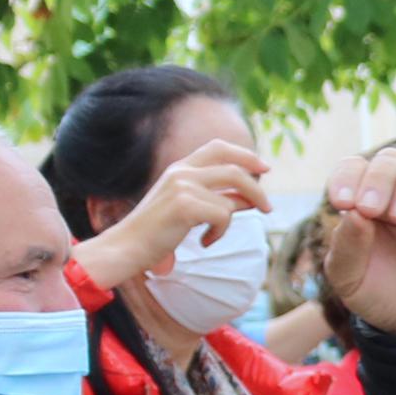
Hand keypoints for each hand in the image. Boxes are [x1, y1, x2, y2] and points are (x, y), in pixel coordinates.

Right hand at [76, 137, 271, 292]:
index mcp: (179, 167)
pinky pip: (223, 216)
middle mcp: (181, 171)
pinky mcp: (185, 205)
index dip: (244, 154)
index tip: (263, 168)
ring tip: (215, 234)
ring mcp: (182, 186)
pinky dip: (220, 233)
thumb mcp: (189, 208)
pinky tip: (204, 242)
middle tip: (268, 207)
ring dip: (234, 218)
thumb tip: (251, 198)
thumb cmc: (156, 232)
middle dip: (256, 187)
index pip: (218, 147)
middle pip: (234, 169)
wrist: (126, 247)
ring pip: (232, 196)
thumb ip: (216, 198)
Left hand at [318, 144, 395, 335]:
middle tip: (371, 209)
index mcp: (365, 199)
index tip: (341, 202)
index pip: (356, 166)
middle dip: (379, 178)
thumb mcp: (348, 277)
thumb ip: (346, 245)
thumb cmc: (379, 292)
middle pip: (393, 158)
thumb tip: (353, 213)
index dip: (348, 175)